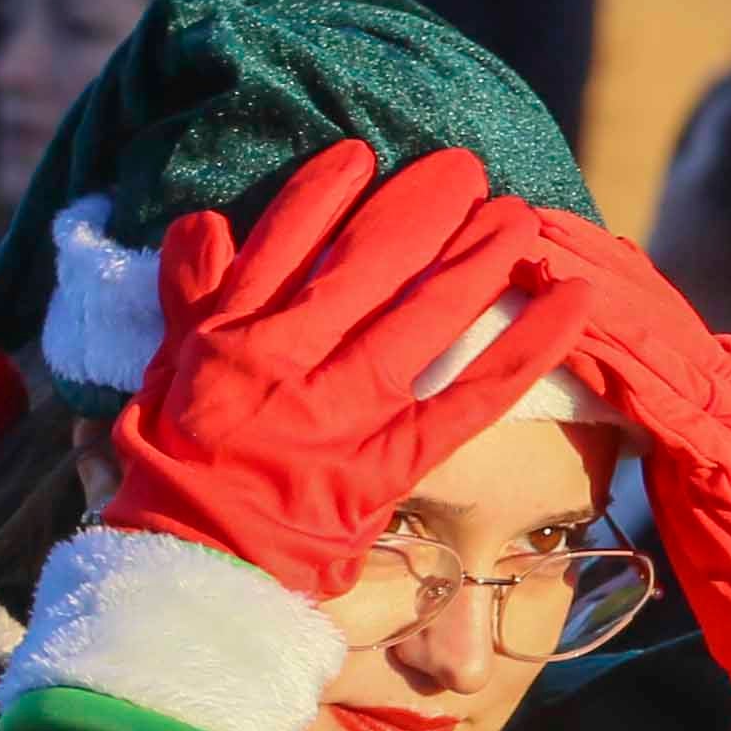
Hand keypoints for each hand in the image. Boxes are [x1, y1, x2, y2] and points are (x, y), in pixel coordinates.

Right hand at [108, 142, 605, 600]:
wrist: (190, 576)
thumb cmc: (169, 479)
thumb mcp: (159, 379)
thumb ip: (187, 301)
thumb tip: (203, 223)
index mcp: (228, 340)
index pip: (281, 244)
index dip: (324, 192)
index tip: (360, 154)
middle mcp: (289, 364)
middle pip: (366, 264)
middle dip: (421, 208)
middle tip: (464, 169)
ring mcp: (343, 413)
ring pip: (422, 317)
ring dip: (476, 259)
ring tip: (518, 215)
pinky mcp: (387, 464)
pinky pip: (468, 401)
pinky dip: (524, 351)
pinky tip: (570, 304)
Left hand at [556, 242, 730, 693]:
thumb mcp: (697, 469)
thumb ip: (665, 421)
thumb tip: (613, 385)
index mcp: (727, 383)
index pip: (652, 310)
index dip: (595, 264)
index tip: (538, 227)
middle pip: (649, 305)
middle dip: (583, 256)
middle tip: (522, 211)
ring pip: (652, 337)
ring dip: (585, 291)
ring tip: (531, 250)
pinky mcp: (729, 461)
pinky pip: (663, 402)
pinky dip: (615, 362)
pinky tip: (570, 329)